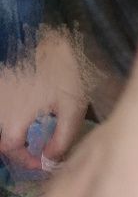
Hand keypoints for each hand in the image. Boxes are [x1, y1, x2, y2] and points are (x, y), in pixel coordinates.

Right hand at [0, 26, 89, 170]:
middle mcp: (0, 110)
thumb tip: (50, 159)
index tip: (42, 161)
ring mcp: (0, 95)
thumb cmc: (62, 71)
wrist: (47, 35)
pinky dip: (16, 115)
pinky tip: (33, 110)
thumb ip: (62, 138)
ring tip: (39, 130)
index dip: (26, 160)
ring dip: (18, 131)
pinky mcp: (2, 84)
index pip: (11, 150)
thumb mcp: (71, 108)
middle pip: (5, 138)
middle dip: (21, 147)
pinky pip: (5, 108)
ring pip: (4, 123)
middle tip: (41, 147)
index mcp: (13, 120)